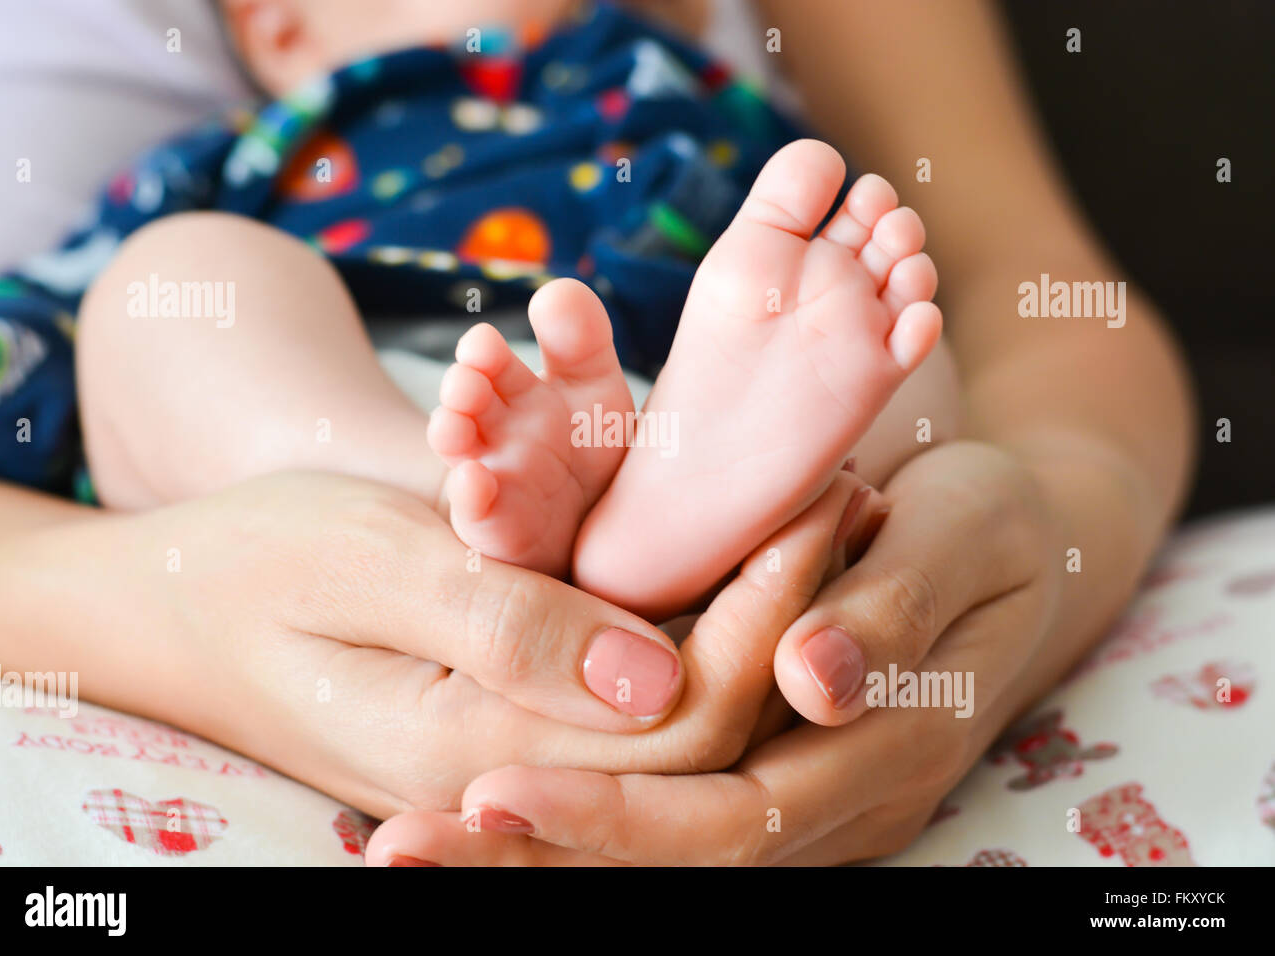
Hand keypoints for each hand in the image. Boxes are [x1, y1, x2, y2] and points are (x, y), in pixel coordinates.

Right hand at [2, 470, 864, 816]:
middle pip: (702, 718)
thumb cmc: (248, 565)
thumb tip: (652, 672)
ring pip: (678, 703)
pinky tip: (735, 540)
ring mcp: (516, 748)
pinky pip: (628, 680)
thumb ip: (503, 626)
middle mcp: (514, 767)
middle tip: (843, 491)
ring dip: (754, 607)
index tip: (821, 498)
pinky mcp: (513, 710)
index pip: (681, 712)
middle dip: (787, 606)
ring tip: (817, 504)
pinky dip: (694, 609)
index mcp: (480, 746)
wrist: (165, 607)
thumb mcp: (362, 566)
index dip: (769, 609)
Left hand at [364, 442, 1063, 863]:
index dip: (613, 814)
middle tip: (402, 848)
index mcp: (881, 753)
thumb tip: (808, 684)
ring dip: (539, 856)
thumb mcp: (956, 538)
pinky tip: (491, 813)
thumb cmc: (987, 527)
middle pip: (675, 862)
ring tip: (410, 847)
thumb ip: (887, 612)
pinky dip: (580, 821)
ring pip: (662, 854)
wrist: (1019, 547)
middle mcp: (837, 804)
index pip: (730, 816)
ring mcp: (805, 799)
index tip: (490, 790)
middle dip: (539, 857)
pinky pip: (672, 812)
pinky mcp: (773, 769)